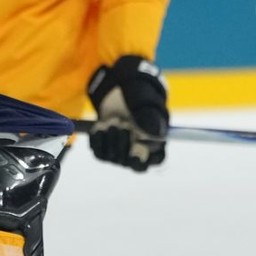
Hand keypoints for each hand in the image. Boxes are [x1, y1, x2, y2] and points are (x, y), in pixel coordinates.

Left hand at [86, 56, 168, 171]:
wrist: (119, 92)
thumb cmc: (139, 97)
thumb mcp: (145, 102)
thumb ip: (150, 117)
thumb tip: (154, 132)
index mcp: (156, 143)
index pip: (156, 159)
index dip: (147, 156)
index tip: (137, 146)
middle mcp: (139, 153)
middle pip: (131, 163)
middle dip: (124, 143)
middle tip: (123, 124)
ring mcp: (120, 155)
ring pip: (113, 158)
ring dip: (111, 138)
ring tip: (114, 119)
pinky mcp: (103, 151)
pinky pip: (98, 152)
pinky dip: (98, 138)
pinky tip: (101, 125)